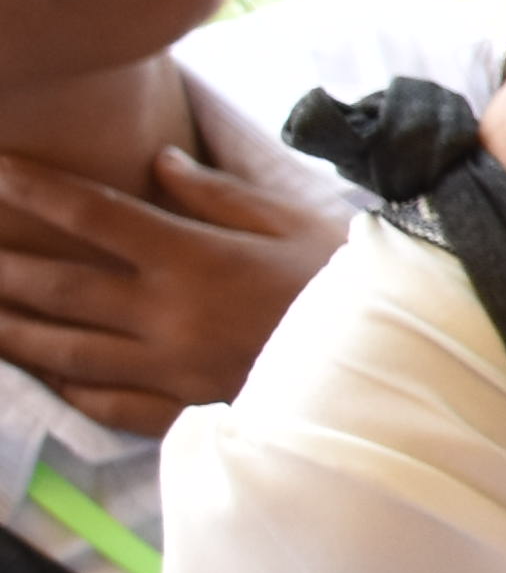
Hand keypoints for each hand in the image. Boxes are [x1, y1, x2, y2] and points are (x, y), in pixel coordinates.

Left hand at [0, 145, 344, 434]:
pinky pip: (112, 406)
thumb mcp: (292, 222)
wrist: (399, 361)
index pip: (95, 215)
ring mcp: (172, 368)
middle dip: (4, 267)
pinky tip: (48, 378)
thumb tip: (158, 163)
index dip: (36, 191)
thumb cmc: (352, 283)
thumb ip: (217, 195)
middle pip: (62, 288)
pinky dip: (73, 393)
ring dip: (14, 334)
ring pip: (70, 352)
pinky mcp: (189, 409)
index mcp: (193, 257)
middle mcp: (168, 314)